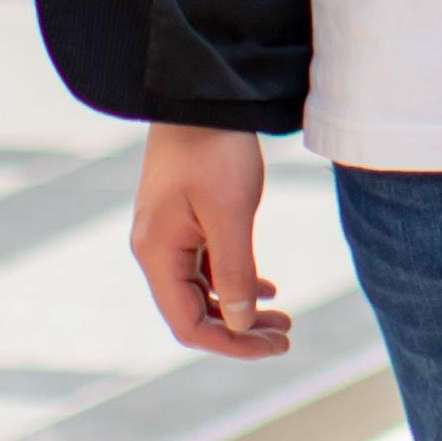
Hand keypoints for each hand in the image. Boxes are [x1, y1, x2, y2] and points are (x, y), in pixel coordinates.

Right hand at [129, 124, 293, 359]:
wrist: (199, 95)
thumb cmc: (214, 149)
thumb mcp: (230, 213)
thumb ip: (234, 272)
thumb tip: (240, 323)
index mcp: (158, 254)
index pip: (188, 324)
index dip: (231, 343)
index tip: (274, 345)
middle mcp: (155, 250)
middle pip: (194, 312)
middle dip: (240, 330)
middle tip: (286, 335)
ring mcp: (167, 235)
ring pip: (202, 290)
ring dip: (240, 308)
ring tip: (284, 317)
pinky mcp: (181, 220)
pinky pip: (204, 266)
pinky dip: (233, 281)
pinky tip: (266, 287)